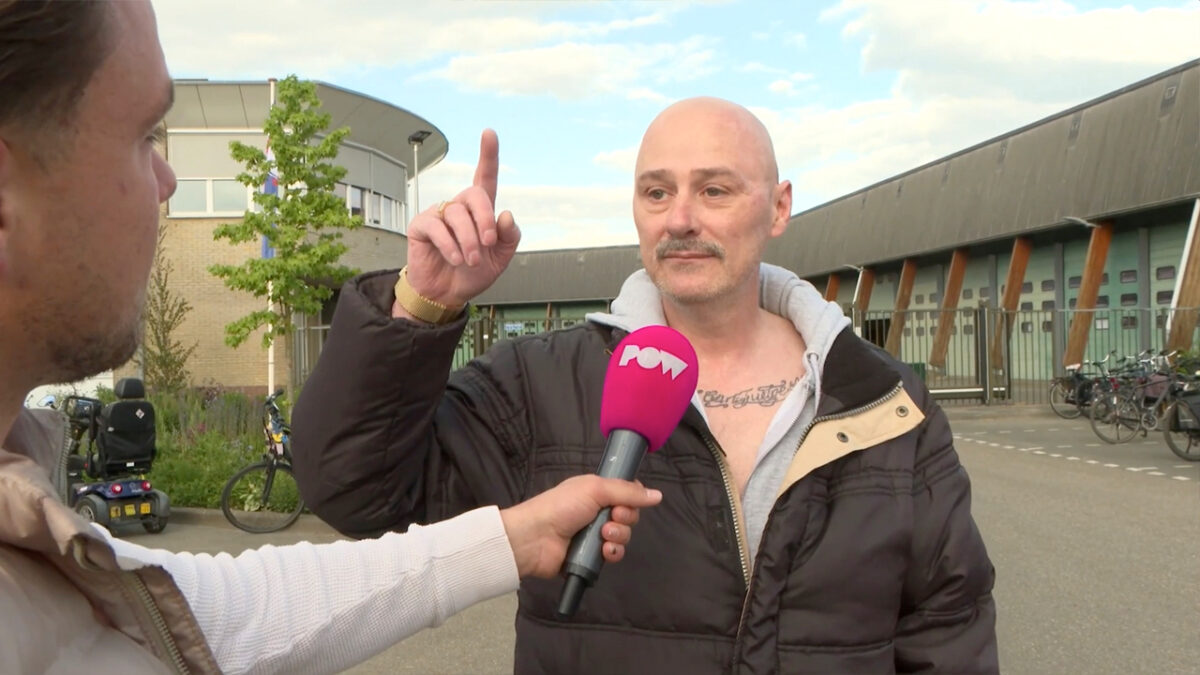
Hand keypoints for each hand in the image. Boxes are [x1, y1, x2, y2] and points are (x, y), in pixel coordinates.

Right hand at [395, 129, 520, 315]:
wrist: (447, 295)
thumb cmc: (473, 273)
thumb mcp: (500, 258)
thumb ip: (509, 237)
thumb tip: (506, 214)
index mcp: (480, 210)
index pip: (485, 178)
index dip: (488, 155)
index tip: (489, 132)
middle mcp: (459, 207)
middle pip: (475, 195)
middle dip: (485, 219)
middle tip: (488, 243)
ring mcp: (439, 214)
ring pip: (458, 215)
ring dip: (469, 240)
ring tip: (471, 260)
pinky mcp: (421, 226)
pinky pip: (437, 227)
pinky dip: (450, 245)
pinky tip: (456, 259)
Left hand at [499, 475, 662, 578]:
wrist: (535, 537)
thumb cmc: (561, 506)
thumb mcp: (595, 489)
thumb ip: (628, 491)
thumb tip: (657, 495)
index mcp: (596, 493)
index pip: (627, 495)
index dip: (633, 499)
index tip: (626, 501)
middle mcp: (597, 513)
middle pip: (629, 516)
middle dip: (625, 519)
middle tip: (611, 517)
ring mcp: (594, 535)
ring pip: (623, 537)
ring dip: (619, 536)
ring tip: (603, 536)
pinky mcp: (591, 556)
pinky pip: (614, 556)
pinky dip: (613, 553)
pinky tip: (604, 552)